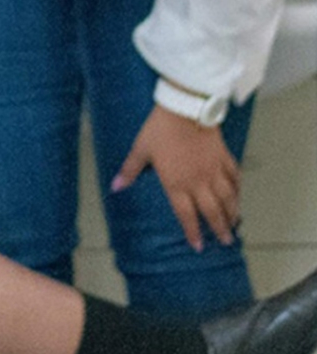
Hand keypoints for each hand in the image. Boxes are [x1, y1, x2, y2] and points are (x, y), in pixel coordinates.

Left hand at [111, 105, 239, 251]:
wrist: (185, 107)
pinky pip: (234, 175)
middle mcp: (198, 181)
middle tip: (226, 241)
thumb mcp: (140, 150)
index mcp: (176, 183)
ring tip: (235, 223)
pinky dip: (238, 187)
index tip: (198, 246)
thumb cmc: (160, 129)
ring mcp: (213, 169)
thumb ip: (130, 171)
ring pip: (227, 196)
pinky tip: (239, 195)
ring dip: (232, 211)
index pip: (186, 215)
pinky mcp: (223, 155)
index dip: (192, 231)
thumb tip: (115, 187)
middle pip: (212, 210)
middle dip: (220, 228)